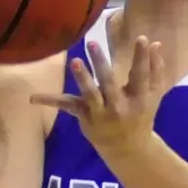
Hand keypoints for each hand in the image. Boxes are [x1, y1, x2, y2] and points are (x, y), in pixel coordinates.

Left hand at [32, 20, 166, 159]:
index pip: (141, 75)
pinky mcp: (84, 117)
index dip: (142, 58)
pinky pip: (66, 106)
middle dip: (100, 64)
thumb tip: (155, 43)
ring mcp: (100, 113)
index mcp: (139, 99)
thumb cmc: (141, 114)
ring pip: (90, 94)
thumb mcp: (153, 95)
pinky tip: (31, 98)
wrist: (128, 148)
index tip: (143, 39)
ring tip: (75, 61)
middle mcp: (119, 106)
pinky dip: (49, 101)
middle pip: (110, 83)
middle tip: (92, 44)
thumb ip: (155, 69)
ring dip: (82, 78)